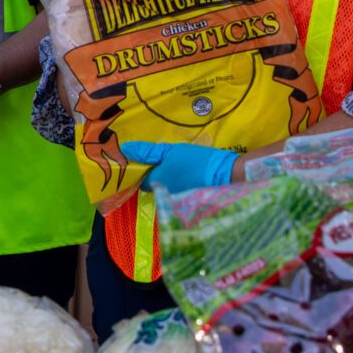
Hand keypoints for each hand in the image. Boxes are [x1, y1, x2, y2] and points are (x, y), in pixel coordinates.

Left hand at [120, 140, 237, 194]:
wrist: (225, 174)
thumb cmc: (196, 160)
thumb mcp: (171, 150)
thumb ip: (148, 151)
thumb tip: (126, 149)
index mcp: (156, 182)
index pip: (142, 180)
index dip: (146, 170)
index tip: (153, 160)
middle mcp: (162, 195)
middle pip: (155, 186)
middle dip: (159, 175)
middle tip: (170, 162)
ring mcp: (175, 201)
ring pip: (167, 189)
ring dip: (171, 180)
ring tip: (182, 168)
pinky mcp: (187, 203)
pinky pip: (178, 193)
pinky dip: (182, 185)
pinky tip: (190, 176)